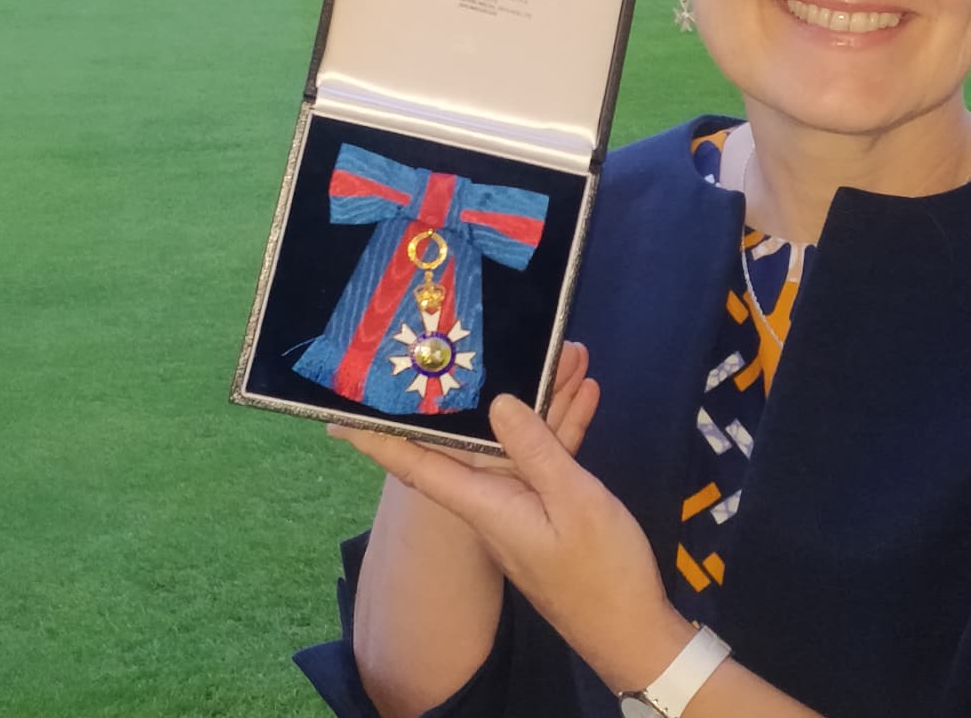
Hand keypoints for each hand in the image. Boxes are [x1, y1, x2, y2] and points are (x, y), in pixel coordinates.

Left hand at [334, 345, 693, 694]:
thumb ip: (536, 450)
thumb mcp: (573, 503)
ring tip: (568, 351)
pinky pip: (547, 456)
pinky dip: (563, 424)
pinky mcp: (549, 509)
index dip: (378, 440)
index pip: (417, 465)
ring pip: (519, 439)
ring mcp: (522, 505)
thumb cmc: (600, 573)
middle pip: (474, 437)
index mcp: (485, 504)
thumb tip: (497, 402)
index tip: (339, 416)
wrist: (631, 631)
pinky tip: (585, 391)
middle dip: (483, 387)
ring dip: (543, 397)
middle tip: (488, 339)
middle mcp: (493, 502)